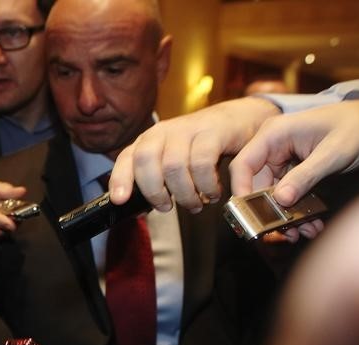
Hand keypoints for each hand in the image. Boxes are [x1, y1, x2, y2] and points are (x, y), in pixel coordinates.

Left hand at [110, 97, 279, 212]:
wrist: (238, 121)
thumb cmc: (200, 149)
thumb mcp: (173, 161)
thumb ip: (157, 181)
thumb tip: (139, 210)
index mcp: (149, 141)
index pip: (127, 158)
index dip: (120, 179)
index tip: (120, 200)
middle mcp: (163, 132)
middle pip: (146, 160)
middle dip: (154, 191)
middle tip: (167, 207)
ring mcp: (187, 129)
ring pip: (173, 166)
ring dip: (184, 194)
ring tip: (196, 203)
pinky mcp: (212, 131)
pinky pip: (201, 163)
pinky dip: (206, 185)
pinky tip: (212, 192)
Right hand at [229, 100, 358, 240]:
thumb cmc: (358, 126)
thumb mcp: (333, 152)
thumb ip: (306, 176)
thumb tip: (281, 200)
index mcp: (274, 134)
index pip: (243, 165)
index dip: (241, 191)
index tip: (249, 215)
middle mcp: (272, 147)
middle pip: (256, 185)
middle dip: (269, 211)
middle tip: (284, 232)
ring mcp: (282, 159)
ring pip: (272, 195)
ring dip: (286, 216)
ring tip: (304, 231)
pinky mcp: (292, 170)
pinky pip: (287, 194)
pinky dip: (297, 210)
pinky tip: (310, 222)